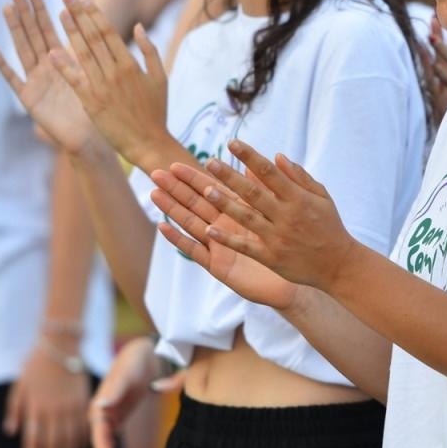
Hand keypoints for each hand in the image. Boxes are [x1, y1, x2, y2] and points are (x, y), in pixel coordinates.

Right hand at [0, 0, 104, 156]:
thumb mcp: (92, 73)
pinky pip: (13, 79)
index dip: (41, 9)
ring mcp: (36, 81)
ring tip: (7, 7)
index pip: (50, 28)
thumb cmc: (96, 107)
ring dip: (15, 29)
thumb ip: (85, 51)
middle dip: (25, 11)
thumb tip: (89, 21)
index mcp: (63, 59)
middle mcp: (47, 67)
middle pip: (34, 34)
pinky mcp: (29, 98)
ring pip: (23, 49)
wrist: (92, 138)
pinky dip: (2, 64)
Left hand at [4, 340, 91, 447]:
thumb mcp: (19, 385)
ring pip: (68, 440)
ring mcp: (70, 407)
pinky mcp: (83, 402)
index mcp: (35, 407)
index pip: (33, 441)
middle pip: (52, 445)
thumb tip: (10, 431)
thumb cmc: (36, 365)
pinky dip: (80, 443)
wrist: (61, 346)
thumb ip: (14, 409)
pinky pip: (83, 428)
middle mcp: (54, 410)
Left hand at [51, 0, 171, 166]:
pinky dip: (64, 66)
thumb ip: (149, 51)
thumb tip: (137, 27)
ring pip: (83, 53)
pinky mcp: (91, 102)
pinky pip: (75, 80)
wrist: (148, 143)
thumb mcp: (160, 78)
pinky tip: (52, 52)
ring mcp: (102, 86)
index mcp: (130, 64)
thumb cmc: (155, 112)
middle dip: (79, 14)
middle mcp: (115, 71)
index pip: (108, 31)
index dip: (93, 13)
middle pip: (93, 36)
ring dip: (70, 31)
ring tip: (59, 13)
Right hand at [88, 337, 178, 447]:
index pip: (100, 439)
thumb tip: (100, 407)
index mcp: (97, 408)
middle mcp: (98, 416)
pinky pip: (113, 445)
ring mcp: (107, 420)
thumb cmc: (133, 361)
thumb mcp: (125, 374)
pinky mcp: (116, 420)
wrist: (142, 353)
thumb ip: (113, 391)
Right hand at [147, 163, 302, 310]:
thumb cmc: (287, 249)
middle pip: (195, 203)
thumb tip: (252, 166)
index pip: (212, 191)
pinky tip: (163, 226)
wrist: (292, 283)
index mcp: (238, 213)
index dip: (193, 178)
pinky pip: (195, 251)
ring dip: (172, 209)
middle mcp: (224, 228)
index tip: (175, 164)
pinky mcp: (217, 266)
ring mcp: (218, 246)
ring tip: (154, 193)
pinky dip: (178, 239)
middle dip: (176, 189)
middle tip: (155, 173)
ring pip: (190, 223)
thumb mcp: (275, 216)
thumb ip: (263, 191)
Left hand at [158, 141, 358, 292]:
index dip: (250, 156)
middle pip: (253, 193)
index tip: (232, 143)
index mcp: (298, 198)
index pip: (270, 172)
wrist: (339, 265)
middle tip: (210, 162)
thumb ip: (299, 177)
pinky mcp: (272, 257)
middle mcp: (286, 216)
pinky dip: (228, 239)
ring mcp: (278, 238)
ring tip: (205, 190)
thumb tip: (277, 156)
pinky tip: (209, 231)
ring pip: (247, 217)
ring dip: (225, 203)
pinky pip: (246, 247)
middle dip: (231, 176)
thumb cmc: (329, 226)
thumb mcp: (322, 197)